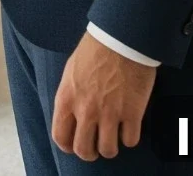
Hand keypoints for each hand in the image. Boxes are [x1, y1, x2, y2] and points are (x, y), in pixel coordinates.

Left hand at [51, 30, 156, 161]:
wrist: (120, 39)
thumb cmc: (94, 51)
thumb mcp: (70, 73)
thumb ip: (70, 97)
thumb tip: (72, 116)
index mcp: (66, 99)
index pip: (60, 137)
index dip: (68, 146)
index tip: (74, 146)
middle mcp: (85, 110)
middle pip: (83, 150)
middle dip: (89, 153)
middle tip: (95, 147)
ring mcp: (109, 113)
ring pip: (108, 150)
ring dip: (110, 147)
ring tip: (113, 138)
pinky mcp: (132, 112)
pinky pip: (130, 140)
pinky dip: (130, 138)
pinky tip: (129, 128)